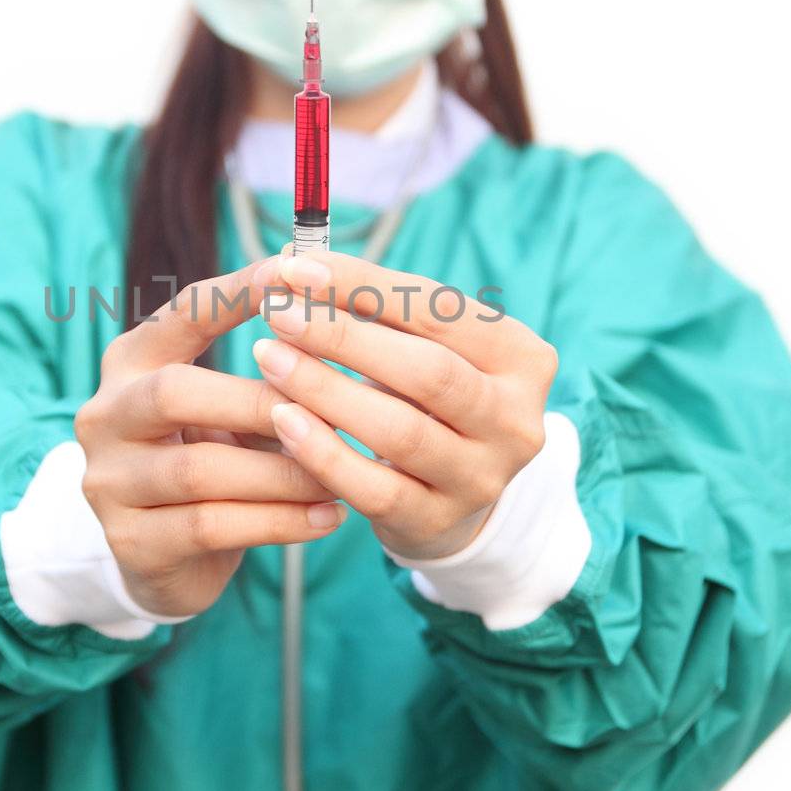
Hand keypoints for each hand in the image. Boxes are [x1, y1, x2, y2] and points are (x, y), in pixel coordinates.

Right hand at [74, 260, 343, 617]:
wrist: (170, 560)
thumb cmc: (215, 462)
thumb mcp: (233, 412)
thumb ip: (272, 374)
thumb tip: (340, 319)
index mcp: (131, 363)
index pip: (182, 313)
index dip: (238, 291)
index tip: (295, 270)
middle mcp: (105, 414)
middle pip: (174, 392)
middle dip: (258, 402)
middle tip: (326, 414)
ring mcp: (108, 482)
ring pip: (199, 470)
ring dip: (281, 473)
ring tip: (341, 476)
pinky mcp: (129, 542)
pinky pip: (210, 526)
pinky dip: (279, 522)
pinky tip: (328, 517)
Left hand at [250, 248, 558, 560]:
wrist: (452, 498)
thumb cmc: (424, 398)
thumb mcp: (420, 346)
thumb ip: (373, 309)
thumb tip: (296, 269)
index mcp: (521, 358)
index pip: (439, 310)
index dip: (363, 286)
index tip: (294, 268)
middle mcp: (515, 421)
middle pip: (426, 371)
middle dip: (342, 336)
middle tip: (277, 313)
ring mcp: (482, 478)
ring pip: (399, 432)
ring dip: (325, 390)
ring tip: (269, 359)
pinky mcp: (438, 523)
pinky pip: (374, 490)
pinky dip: (324, 453)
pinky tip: (282, 421)